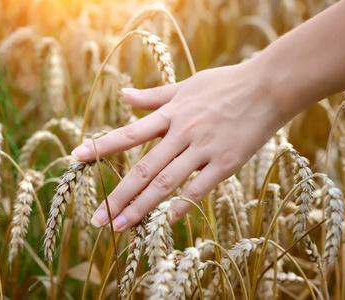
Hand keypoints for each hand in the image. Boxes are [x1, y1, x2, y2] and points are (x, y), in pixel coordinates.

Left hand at [71, 62, 284, 231]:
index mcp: (171, 113)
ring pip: (167, 182)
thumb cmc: (226, 84)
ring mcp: (204, 148)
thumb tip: (121, 95)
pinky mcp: (227, 162)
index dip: (102, 146)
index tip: (76, 157)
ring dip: (141, 207)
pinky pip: (200, 188)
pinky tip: (166, 222)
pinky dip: (182, 206)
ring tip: (121, 227)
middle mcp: (183, 132)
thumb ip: (154, 96)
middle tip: (97, 219)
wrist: (268, 86)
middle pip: (144, 168)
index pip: (129, 133)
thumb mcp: (187, 85)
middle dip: (118, 195)